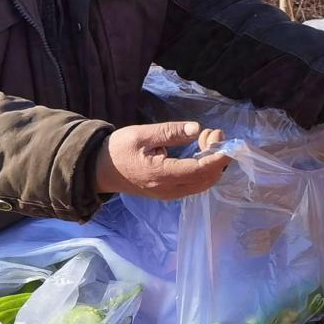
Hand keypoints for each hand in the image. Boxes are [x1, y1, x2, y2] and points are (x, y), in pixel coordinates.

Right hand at [94, 121, 231, 199]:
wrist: (99, 170)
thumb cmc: (118, 149)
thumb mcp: (141, 134)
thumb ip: (170, 132)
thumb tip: (196, 129)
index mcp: (161, 175)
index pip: (200, 170)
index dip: (218, 157)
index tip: (224, 139)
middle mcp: (169, 190)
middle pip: (207, 179)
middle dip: (217, 156)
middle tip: (213, 132)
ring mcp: (169, 194)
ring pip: (203, 183)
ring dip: (212, 162)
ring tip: (207, 138)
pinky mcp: (169, 193)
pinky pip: (195, 184)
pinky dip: (204, 168)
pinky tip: (199, 151)